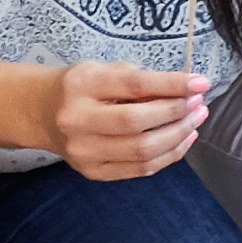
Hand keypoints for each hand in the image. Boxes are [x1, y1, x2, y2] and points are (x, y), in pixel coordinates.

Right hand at [46, 63, 210, 182]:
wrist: (40, 112)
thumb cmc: (81, 88)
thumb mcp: (105, 70)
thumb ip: (141, 80)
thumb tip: (187, 91)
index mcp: (81, 85)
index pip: (134, 85)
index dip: (173, 85)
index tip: (201, 83)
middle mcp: (77, 120)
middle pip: (137, 122)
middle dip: (177, 113)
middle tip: (199, 104)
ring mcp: (82, 150)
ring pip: (142, 151)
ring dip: (178, 136)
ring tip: (195, 121)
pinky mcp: (91, 171)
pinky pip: (139, 169)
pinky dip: (168, 156)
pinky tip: (183, 140)